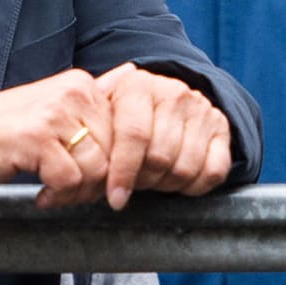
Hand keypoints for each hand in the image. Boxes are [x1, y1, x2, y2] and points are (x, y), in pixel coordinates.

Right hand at [0, 69, 113, 206]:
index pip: (126, 134)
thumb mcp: (53, 108)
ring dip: (78, 193)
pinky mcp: (36, 138)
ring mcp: (55, 114)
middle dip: (97, 184)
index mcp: (82, 85)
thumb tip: (133, 72)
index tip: (93, 180)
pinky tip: (41, 194)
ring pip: (96, 170)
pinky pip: (70, 181)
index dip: (114, 166)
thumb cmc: (5, 129)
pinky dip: (58, 196)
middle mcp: (73, 93)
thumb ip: (92, 100)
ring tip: (55, 192)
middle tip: (70, 192)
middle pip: (115, 154)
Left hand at [95, 62, 232, 210]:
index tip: (115, 199)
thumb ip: (85, 136)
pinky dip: (195, 186)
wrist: (165, 98)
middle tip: (134, 184)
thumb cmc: (122, 115)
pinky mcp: (222, 126)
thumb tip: (64, 175)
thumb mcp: (101, 113)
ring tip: (153, 179)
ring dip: (167, 185)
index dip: (123, 173)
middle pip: (160, 156)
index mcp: (138, 85)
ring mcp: (201, 108)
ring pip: (185, 167)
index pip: (134, 135)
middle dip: (144, 181)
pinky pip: (213, 171)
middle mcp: (173, 92)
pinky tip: (178, 181)